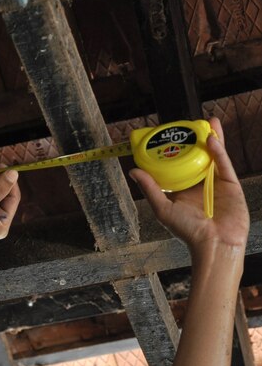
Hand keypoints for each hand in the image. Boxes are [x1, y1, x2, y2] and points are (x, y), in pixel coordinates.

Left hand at [130, 117, 249, 251]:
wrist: (214, 244)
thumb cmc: (188, 232)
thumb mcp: (163, 209)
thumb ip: (150, 189)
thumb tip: (133, 171)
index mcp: (183, 190)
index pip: (177, 165)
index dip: (175, 151)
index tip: (168, 135)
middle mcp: (199, 184)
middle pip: (196, 157)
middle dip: (194, 140)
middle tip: (188, 124)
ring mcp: (216, 183)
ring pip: (213, 156)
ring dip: (211, 138)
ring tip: (206, 121)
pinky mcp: (230, 184)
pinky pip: (224, 163)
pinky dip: (219, 150)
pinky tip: (212, 137)